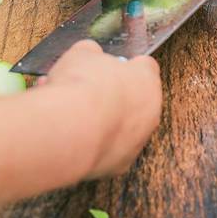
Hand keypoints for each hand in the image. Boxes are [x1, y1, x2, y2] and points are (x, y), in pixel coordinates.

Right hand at [40, 40, 161, 177]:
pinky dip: (90, 141)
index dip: (125, 65)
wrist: (71, 128)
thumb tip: (89, 54)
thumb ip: (91, 53)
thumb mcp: (81, 52)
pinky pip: (105, 148)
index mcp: (147, 80)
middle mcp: (150, 113)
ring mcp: (137, 142)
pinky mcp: (119, 165)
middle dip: (109, 93)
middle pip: (132, 98)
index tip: (110, 66)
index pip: (145, 67)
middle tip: (84, 88)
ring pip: (118, 126)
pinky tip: (67, 132)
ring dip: (98, 118)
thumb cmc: (82, 87)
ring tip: (67, 110)